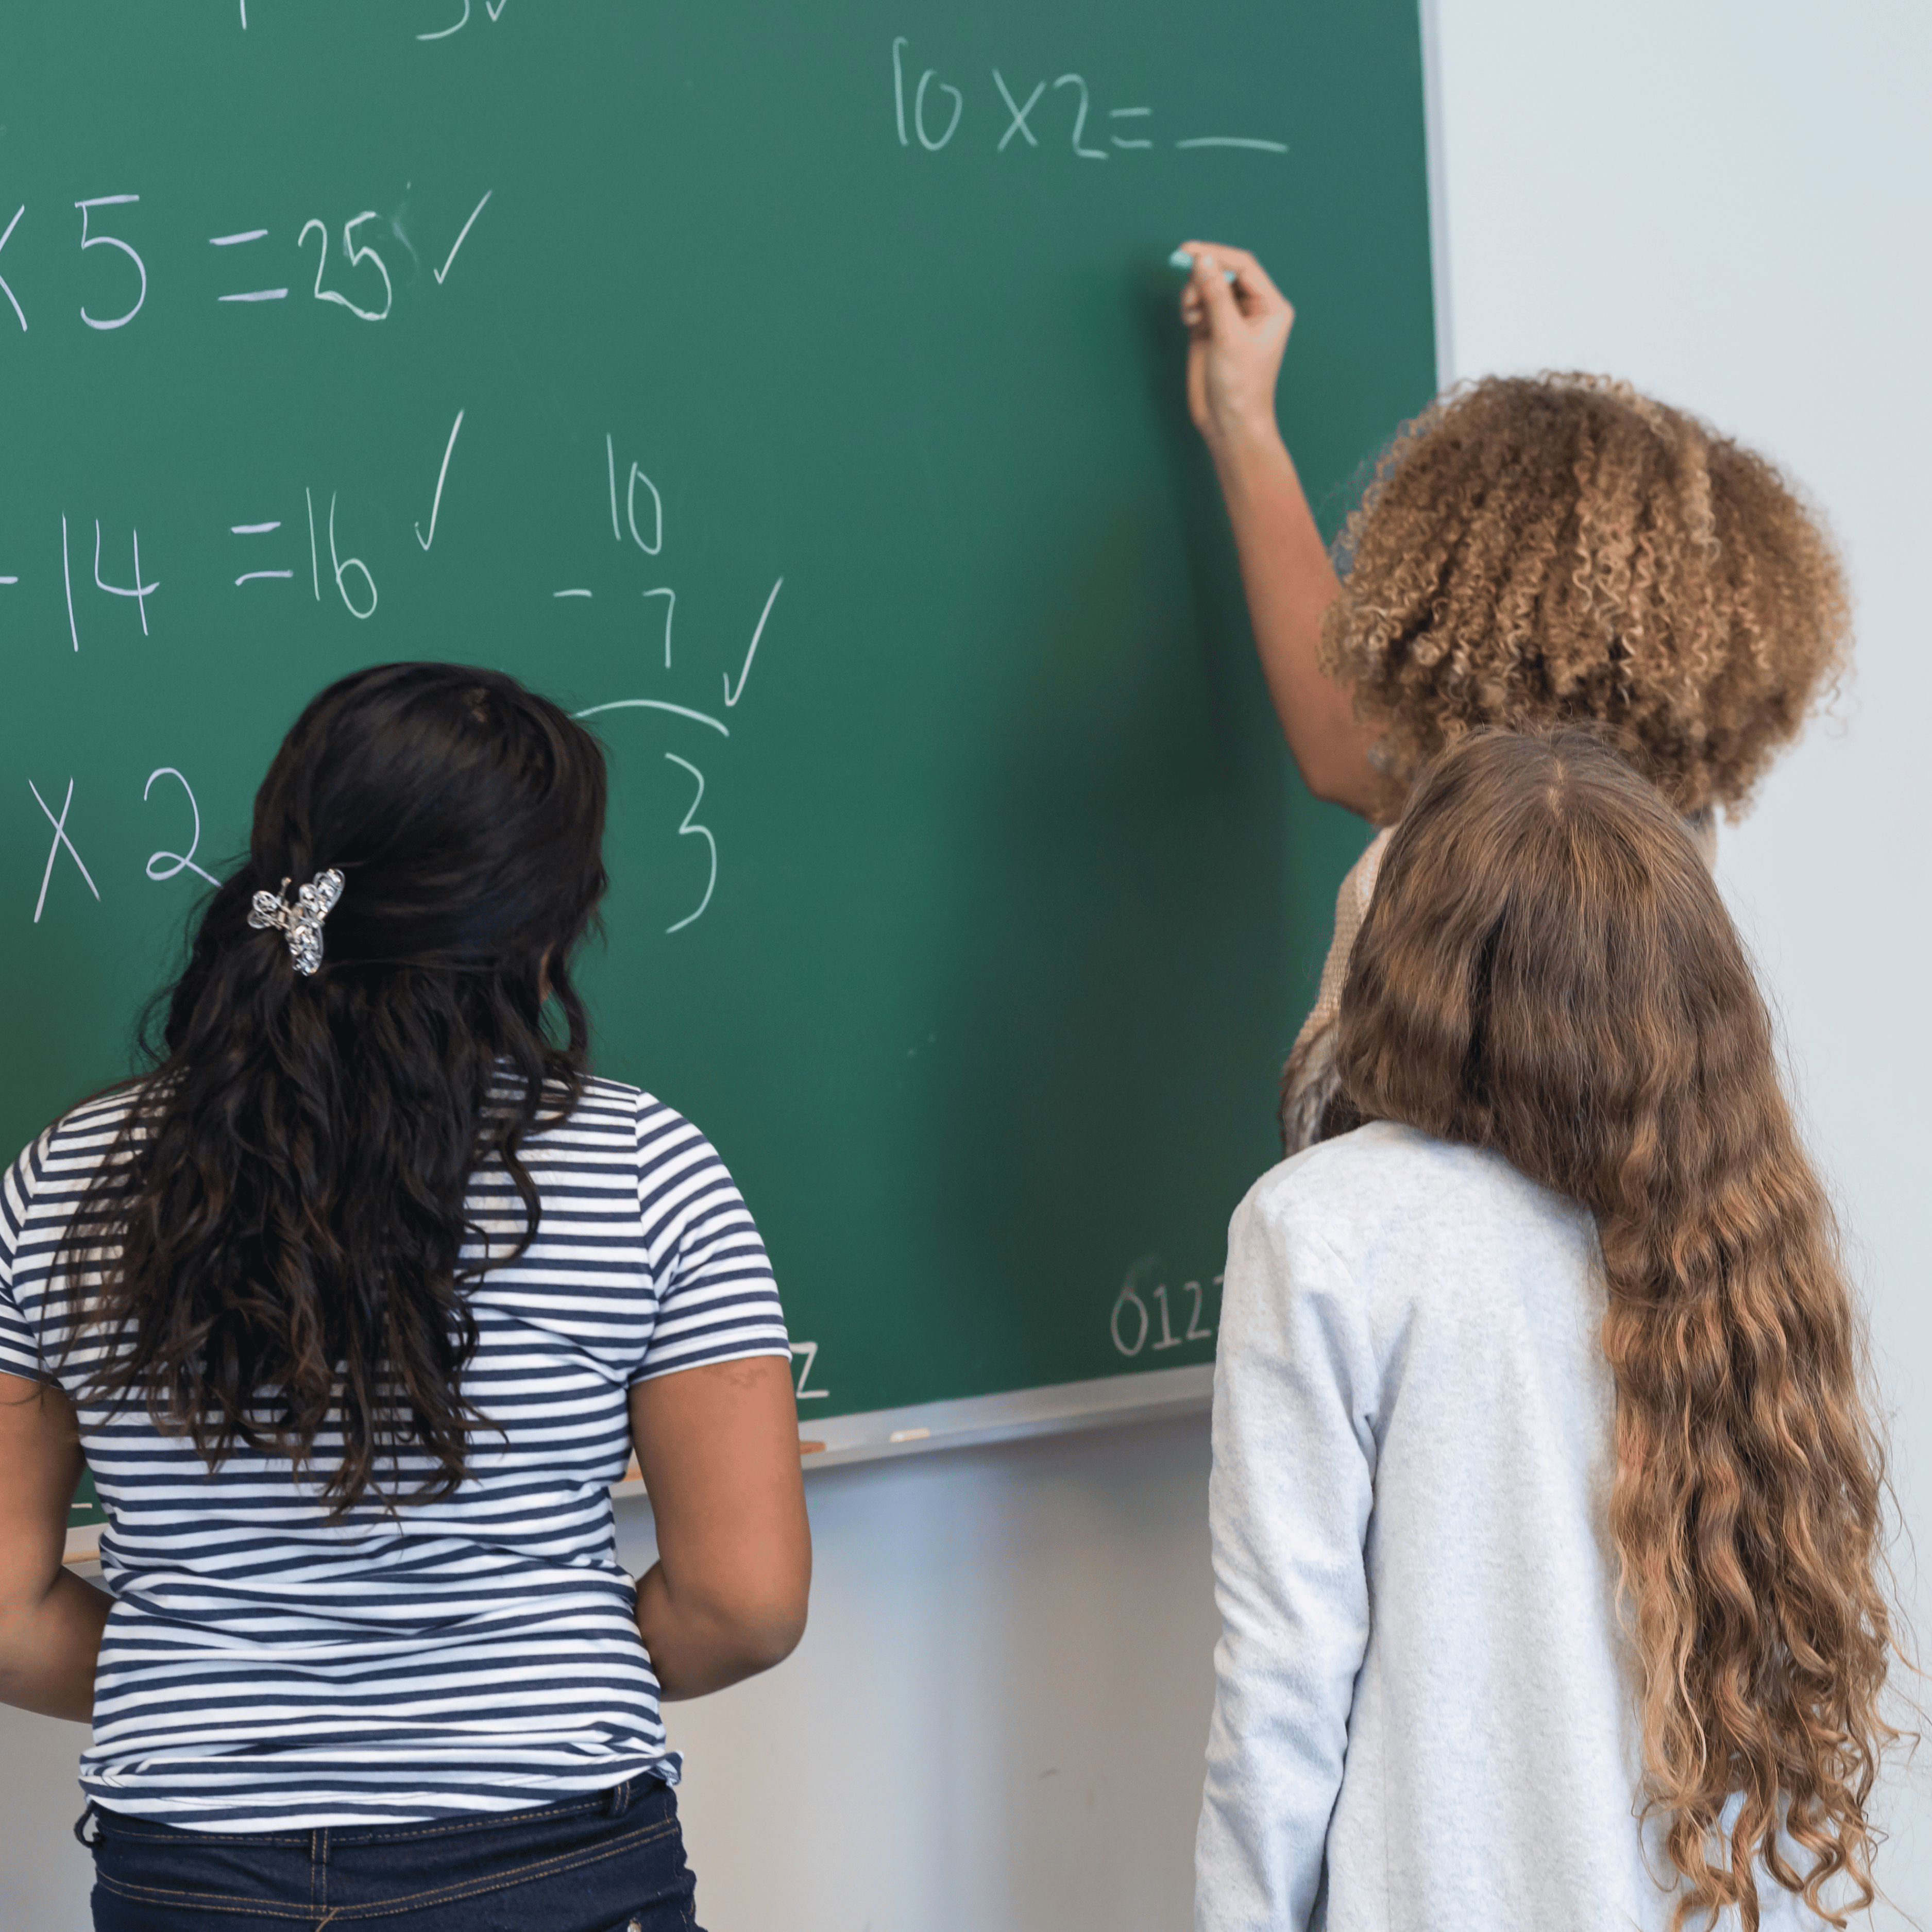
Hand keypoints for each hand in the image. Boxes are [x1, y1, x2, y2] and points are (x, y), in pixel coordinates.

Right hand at [1180, 241, 1294, 457]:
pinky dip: (1190, 305)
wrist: (1229, 422)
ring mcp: (1231, 318)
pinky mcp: (1212, 329)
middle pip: (1225, 272)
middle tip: (1190, 299)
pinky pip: (1199, 302)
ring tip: (1190, 316)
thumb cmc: (1240, 386)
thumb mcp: (1229, 337)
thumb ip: (1215, 295)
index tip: (1189, 250)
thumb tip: (1202, 260)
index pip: (1243, 266)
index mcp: (1270, 306)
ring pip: (1209, 285)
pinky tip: (1190, 321)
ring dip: (1194, 293)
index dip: (1216, 254)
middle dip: (1203, 279)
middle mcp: (1252, 308)